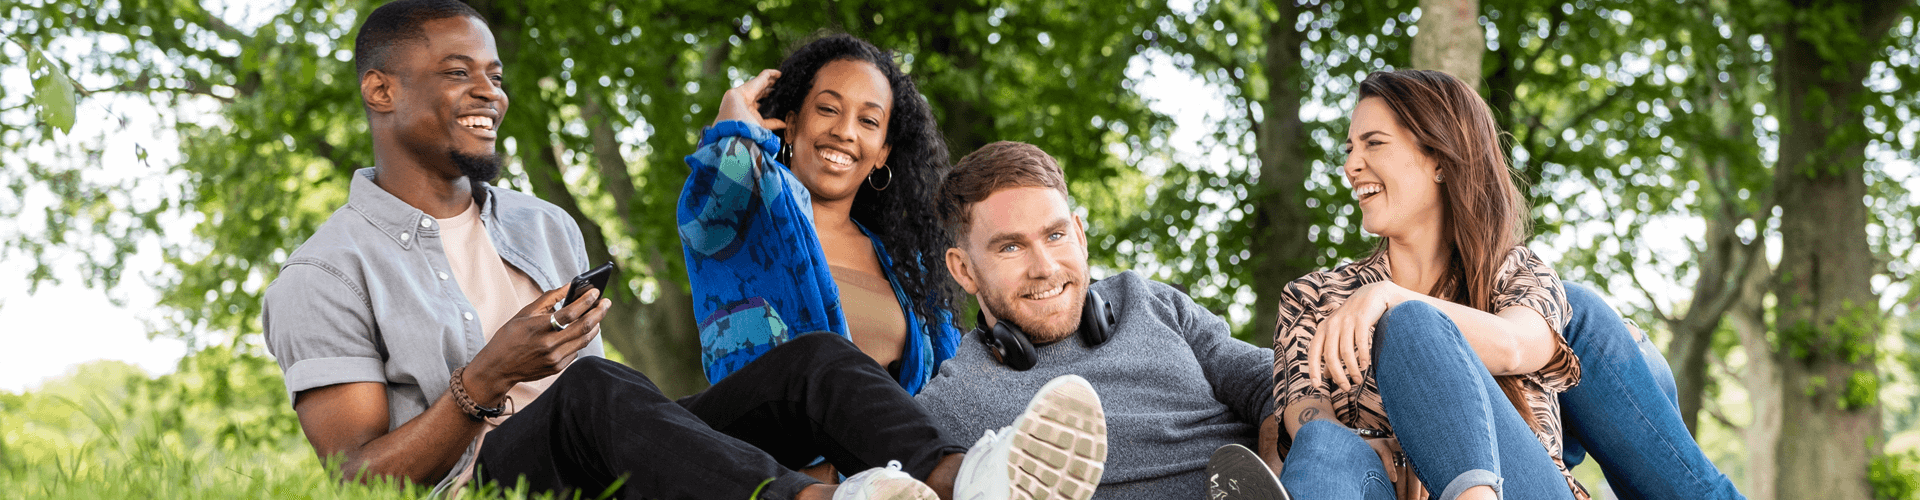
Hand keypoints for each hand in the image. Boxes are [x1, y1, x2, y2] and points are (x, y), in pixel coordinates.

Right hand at [465, 286, 609, 402]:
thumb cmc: (510, 336)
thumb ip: (549, 299)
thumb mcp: (525, 313)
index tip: (596, 291)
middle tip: (606, 302)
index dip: (586, 300)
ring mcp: (555, 358)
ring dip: (595, 325)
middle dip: (599, 312)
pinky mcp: (557, 368)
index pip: (570, 312)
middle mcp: (549, 345)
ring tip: (598, 314)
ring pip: (584, 339)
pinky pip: (576, 350)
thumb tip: (569, 285)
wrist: (498, 368)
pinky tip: (581, 331)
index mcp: (539, 328)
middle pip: (584, 326)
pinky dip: (581, 338)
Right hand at [713, 69, 786, 130]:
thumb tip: (784, 125)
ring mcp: (752, 89)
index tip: (776, 101)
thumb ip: (773, 123)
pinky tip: (780, 74)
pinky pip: (765, 74)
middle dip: (769, 90)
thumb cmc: (745, 122)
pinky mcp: (756, 81)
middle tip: (780, 89)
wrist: (735, 112)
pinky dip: (773, 73)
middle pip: (762, 91)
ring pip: (763, 82)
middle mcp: (750, 97)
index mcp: (750, 109)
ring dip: (771, 81)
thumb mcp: (762, 124)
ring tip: (780, 79)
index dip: (767, 100)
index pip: (760, 103)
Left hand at [1309, 281, 1403, 390]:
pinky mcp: (1361, 318)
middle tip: (1346, 388)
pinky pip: (1360, 342)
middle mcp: (1331, 324)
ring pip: (1346, 351)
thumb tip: (1326, 375)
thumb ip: (1332, 353)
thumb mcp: (1340, 334)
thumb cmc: (1354, 319)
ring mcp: (1346, 320)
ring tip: (1358, 379)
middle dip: (1338, 375)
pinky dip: (1363, 356)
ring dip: (1352, 369)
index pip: (1313, 352)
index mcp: (1323, 329)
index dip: (1313, 369)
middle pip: (1330, 356)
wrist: (1373, 295)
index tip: (1316, 385)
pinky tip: (1365, 366)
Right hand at [1364, 437, 1419, 498]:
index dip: (1423, 487)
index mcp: (1413, 455)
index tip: (1422, 499)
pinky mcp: (1379, 443)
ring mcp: (1393, 445)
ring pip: (1401, 467)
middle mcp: (1406, 448)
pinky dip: (1390, 468)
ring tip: (1401, 499)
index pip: (1422, 473)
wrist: (1358, 448)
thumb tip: (1419, 498)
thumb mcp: (1396, 471)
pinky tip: (1393, 479)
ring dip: (1402, 487)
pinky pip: (1386, 455)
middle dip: (1414, 490)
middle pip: (1413, 472)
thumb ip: (1406, 482)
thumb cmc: (1380, 465)